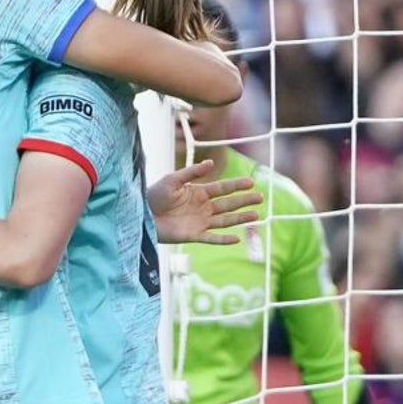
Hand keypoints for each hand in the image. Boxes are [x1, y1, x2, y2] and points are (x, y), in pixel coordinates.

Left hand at [147, 159, 262, 244]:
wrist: (142, 214)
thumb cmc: (154, 195)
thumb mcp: (173, 180)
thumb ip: (192, 172)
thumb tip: (211, 163)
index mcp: (199, 192)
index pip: (222, 188)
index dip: (236, 186)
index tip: (251, 183)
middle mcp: (202, 207)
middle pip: (228, 204)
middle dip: (244, 201)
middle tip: (260, 198)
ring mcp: (200, 222)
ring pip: (225, 220)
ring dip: (240, 218)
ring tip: (256, 215)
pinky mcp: (193, 236)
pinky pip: (212, 238)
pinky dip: (223, 240)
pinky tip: (237, 238)